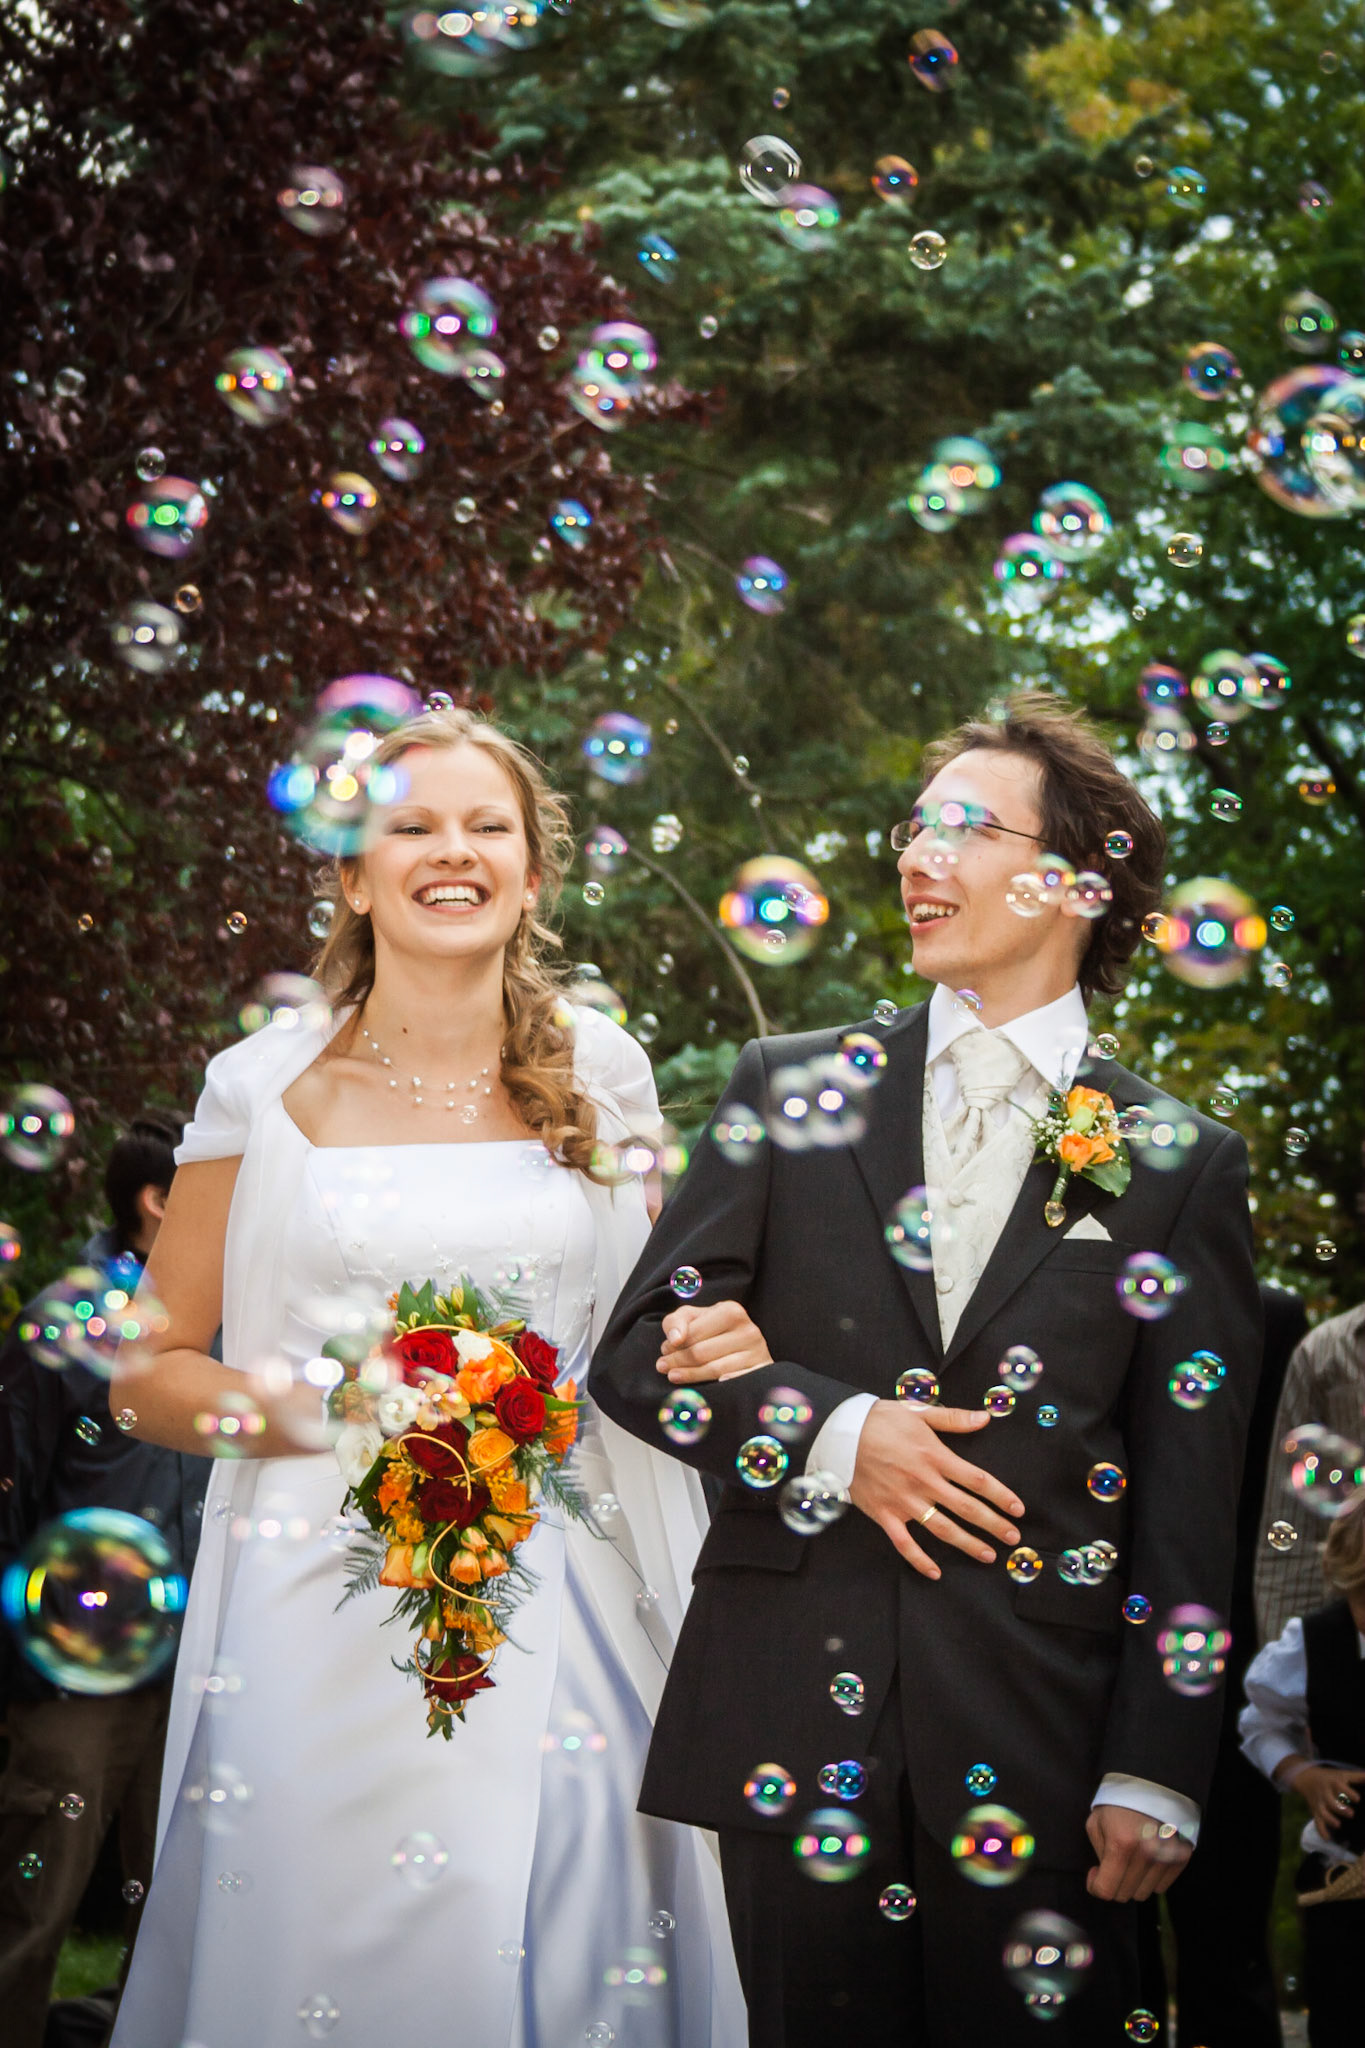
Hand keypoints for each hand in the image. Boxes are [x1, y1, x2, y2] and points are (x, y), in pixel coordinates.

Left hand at [656, 1301, 773, 1382]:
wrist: (744, 1343)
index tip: (663, 1350)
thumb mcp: (693, 1317)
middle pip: (702, 1352)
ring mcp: (758, 1352)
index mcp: (732, 1311)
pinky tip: (711, 1388)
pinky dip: (726, 1384)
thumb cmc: (711, 1328)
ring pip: (716, 1370)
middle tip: (662, 1366)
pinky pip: (739, 1381)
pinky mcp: (763, 1370)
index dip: (674, 1344)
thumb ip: (677, 1321)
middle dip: (677, 1360)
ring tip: (673, 1375)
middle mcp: (748, 1330)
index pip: (694, 1333)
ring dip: (690, 1375)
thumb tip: (675, 1339)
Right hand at [849, 1399, 1022, 1580]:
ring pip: (942, 1529)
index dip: (1001, 1496)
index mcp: (935, 1456)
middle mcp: (923, 1482)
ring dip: (967, 1544)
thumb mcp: (917, 1411)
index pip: (977, 1480)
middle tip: (1013, 1538)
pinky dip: (919, 1561)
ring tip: (987, 1555)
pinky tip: (935, 1572)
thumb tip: (986, 1418)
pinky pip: (905, 1543)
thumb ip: (953, 1418)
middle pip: (966, 1508)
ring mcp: (904, 1501)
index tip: (1018, 1510)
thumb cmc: (880, 1420)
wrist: (839, 1434)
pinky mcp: (885, 1514)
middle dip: (993, 1525)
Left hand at [1085, 1805, 1191, 1902]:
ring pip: (1144, 1893)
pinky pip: (1162, 1886)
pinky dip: (1151, 1878)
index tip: (1095, 1873)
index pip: (1106, 1890)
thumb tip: (1103, 1877)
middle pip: (1125, 1894)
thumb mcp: (1096, 1822)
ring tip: (1131, 1859)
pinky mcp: (1181, 1857)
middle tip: (1112, 1864)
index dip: (1095, 1886)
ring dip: (1134, 1881)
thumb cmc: (1118, 1802)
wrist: (1151, 1782)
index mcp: (1121, 1844)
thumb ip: (1099, 1854)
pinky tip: (1146, 1859)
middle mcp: (1146, 1854)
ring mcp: (1166, 1857)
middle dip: (1114, 1883)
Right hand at [1290, 1764, 1364, 1837]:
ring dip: (1330, 1819)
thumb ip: (1357, 1777)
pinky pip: (1317, 1821)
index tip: (1358, 1799)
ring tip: (1339, 1825)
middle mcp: (1325, 1793)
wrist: (1307, 1778)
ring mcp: (1319, 1803)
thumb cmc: (1330, 1778)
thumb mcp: (1342, 1774)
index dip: (1349, 1793)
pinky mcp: (1315, 1811)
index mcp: (1333, 1783)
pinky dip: (1321, 1830)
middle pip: (1331, 1802)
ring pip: (1323, 1812)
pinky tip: (1327, 1838)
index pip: (1340, 1787)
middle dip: (1340, 1809)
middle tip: (1351, 1814)